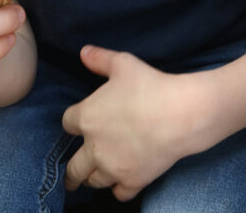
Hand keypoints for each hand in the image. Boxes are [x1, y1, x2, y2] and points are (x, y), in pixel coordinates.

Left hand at [62, 46, 206, 201]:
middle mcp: (94, 147)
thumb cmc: (149, 86)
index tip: (77, 123)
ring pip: (93, 181)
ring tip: (92, 177)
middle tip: (70, 174)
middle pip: (73, 167)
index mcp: (86, 117)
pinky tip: (120, 183)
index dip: (72, 122)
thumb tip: (83, 52)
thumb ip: (99, 58)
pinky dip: (118, 189)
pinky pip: (119, 193)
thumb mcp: (122, 63)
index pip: (67, 124)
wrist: (178, 114)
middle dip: (71, 171)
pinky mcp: (133, 181)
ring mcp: (113, 168)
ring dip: (92, 178)